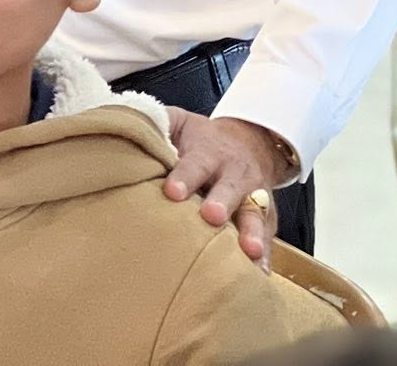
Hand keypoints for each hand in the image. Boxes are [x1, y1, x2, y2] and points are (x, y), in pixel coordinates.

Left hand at [162, 109, 283, 269]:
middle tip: (211, 216)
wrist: (250, 142)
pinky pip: (267, 238)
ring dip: (251, 232)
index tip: (172, 192)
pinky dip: (266, 257)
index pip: (195, 163)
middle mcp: (234, 174)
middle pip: (229, 188)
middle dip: (222, 202)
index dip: (185, 177)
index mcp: (209, 152)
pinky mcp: (264, 219)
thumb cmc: (203, 140)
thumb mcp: (181, 122)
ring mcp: (252, 197)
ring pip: (254, 214)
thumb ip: (158, 123)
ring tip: (249, 251)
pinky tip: (260, 274)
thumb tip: (129, 127)